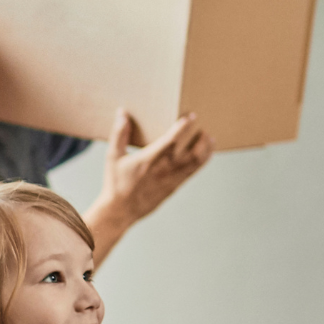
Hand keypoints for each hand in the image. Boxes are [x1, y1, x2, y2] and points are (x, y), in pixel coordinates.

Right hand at [98, 108, 212, 225]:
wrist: (120, 210)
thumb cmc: (116, 182)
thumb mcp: (113, 156)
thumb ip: (119, 134)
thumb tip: (122, 114)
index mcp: (150, 159)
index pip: (171, 140)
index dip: (183, 127)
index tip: (192, 116)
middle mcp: (164, 169)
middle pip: (192, 152)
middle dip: (201, 139)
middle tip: (203, 127)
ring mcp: (171, 179)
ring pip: (196, 163)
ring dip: (205, 150)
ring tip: (209, 139)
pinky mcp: (174, 187)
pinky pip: (193, 173)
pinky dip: (202, 162)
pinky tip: (204, 155)